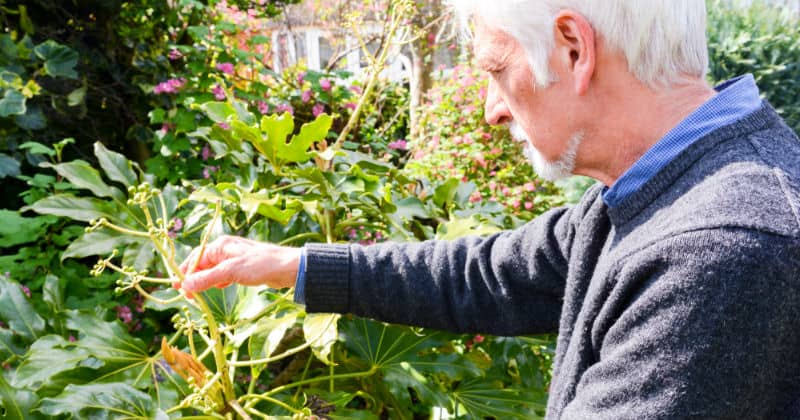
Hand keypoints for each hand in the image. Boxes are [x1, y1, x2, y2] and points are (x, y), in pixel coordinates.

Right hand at [176, 235, 300, 294]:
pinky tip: (217, 289)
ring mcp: (233, 259)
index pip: (196, 259)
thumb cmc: (260, 265)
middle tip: (186, 296)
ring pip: (212, 271)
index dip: (186, 273)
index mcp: (220, 246)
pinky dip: (217, 282)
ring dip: (204, 282)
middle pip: (202, 265)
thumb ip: (208, 278)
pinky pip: (223, 275)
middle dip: (193, 279)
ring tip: (196, 296)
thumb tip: (186, 285)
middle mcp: (225, 250)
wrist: (287, 268)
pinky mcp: (241, 269)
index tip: (178, 288)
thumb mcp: (231, 271)